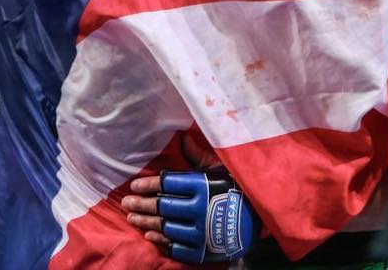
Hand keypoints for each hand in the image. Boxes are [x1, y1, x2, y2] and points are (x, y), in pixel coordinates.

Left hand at [124, 169, 257, 264]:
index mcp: (202, 186)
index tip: (135, 185)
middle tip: (126, 202)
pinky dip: (161, 241)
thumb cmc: (236, 186)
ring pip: (165, 227)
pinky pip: (176, 247)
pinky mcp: (203, 250)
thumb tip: (181, 138)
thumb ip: (197, 156)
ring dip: (146, 222)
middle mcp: (199, 209)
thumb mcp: (219, 166)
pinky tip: (150, 235)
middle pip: (162, 206)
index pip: (167, 184)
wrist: (260, 216)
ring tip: (132, 217)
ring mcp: (201, 232)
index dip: (148, 184)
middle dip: (141, 204)